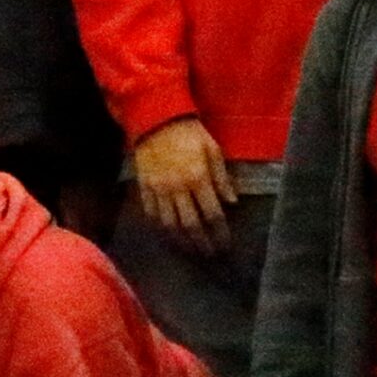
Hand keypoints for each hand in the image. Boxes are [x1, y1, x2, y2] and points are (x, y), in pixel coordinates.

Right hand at [130, 116, 234, 252]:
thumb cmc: (191, 134)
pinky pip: (151, 213)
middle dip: (201, 243)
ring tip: (190, 251)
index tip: (226, 245)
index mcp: (198, 179)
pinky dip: (160, 227)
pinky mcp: (144, 187)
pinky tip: (167, 235)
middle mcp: (177, 188)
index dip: (220, 233)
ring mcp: (158, 189)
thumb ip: (222, 179)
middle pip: (190, 225)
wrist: (158, 121)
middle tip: (210, 256)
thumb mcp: (214, 151)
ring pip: (168, 223)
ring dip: (181, 240)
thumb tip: (232, 202)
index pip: (212, 214)